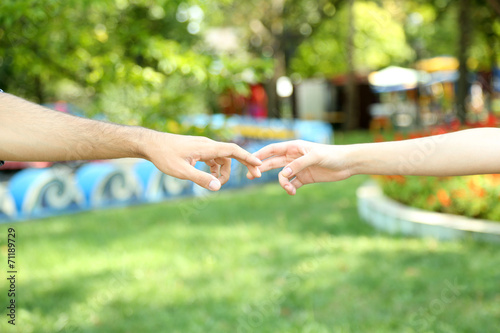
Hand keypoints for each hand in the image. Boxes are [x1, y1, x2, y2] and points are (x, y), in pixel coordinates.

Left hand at [145, 133, 261, 190]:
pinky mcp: (197, 150)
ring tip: (217, 184)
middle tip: (255, 176)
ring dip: (224, 171)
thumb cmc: (164, 156)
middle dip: (244, 164)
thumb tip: (217, 187)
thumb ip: (201, 179)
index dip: (247, 157)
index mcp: (206, 147)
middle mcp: (207, 145)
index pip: (232, 150)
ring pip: (222, 159)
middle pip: (231, 155)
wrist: (151, 144)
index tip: (259, 164)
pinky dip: (215, 168)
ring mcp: (203, 147)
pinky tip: (209, 178)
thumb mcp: (182, 171)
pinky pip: (213, 159)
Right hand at [247, 140, 351, 194]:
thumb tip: (283, 174)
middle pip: (273, 162)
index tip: (249, 160)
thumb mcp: (315, 157)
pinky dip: (290, 188)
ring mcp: (298, 168)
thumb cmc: (332, 155)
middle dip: (261, 169)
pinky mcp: (304, 178)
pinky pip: (292, 184)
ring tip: (289, 189)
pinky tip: (293, 192)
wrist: (347, 164)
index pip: (272, 149)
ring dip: (282, 183)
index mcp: (294, 147)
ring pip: (282, 176)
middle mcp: (293, 157)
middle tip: (251, 176)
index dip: (260, 154)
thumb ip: (298, 164)